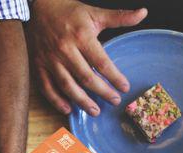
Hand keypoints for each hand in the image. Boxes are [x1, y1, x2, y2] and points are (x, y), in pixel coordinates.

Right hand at [27, 0, 146, 115]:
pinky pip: (47, 87)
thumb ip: (119, 17)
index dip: (114, 77)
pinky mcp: (39, 65)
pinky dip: (57, 100)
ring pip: (68, 86)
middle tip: (114, 101)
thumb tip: (143, 13)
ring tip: (95, 111)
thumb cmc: (69, 11)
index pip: (101, 62)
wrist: (38, 7)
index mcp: (81, 36)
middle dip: (102, 92)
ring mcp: (51, 60)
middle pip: (86, 77)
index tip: (124, 88)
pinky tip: (68, 109)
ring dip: (82, 101)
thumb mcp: (95, 12)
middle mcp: (65, 50)